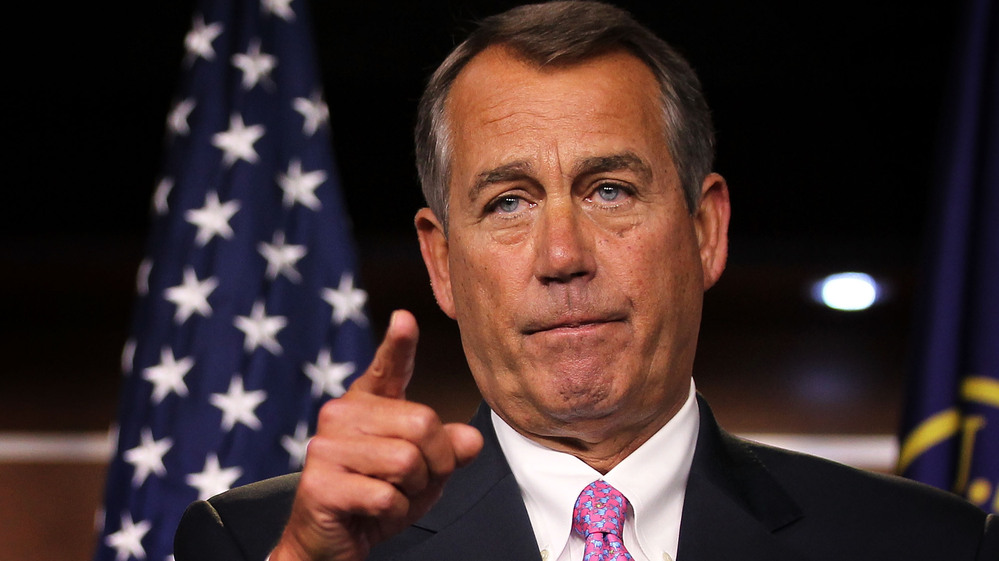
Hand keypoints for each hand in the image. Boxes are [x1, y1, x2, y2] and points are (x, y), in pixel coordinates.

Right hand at [269, 310, 483, 560]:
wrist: (329, 543)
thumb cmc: (375, 500)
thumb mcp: (423, 474)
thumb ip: (447, 451)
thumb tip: (471, 440)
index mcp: (366, 404)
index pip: (388, 368)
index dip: (399, 344)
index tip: (405, 319)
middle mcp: (341, 415)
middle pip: (423, 424)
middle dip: (435, 465)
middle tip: (414, 485)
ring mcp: (325, 446)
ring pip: (406, 461)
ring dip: (412, 492)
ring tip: (389, 499)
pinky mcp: (319, 482)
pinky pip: (386, 495)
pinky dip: (393, 513)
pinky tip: (371, 513)